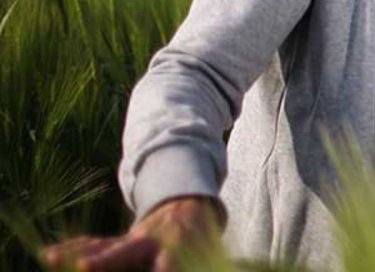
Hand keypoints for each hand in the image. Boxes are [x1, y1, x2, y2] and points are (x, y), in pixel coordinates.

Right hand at [42, 196, 222, 270]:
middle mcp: (152, 242)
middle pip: (128, 253)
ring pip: (106, 247)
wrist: (190, 206)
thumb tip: (228, 265)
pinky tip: (51, 255)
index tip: (162, 271)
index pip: (167, 262)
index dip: (164, 267)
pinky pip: (95, 243)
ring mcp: (134, 241)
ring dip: (85, 254)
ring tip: (57, 259)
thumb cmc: (199, 240)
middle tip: (86, 267)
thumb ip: (198, 260)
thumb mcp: (204, 251)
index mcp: (176, 247)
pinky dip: (73, 248)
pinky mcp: (121, 241)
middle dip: (107, 261)